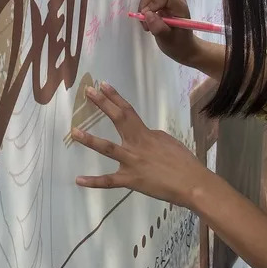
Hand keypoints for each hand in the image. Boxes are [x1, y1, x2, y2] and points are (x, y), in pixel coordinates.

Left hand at [72, 83, 210, 207]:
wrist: (192, 183)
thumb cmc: (184, 162)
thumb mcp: (168, 142)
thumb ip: (152, 137)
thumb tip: (142, 134)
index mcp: (147, 133)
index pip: (128, 110)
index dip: (115, 97)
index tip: (103, 84)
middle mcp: (137, 144)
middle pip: (118, 119)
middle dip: (103, 104)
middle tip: (88, 91)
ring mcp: (132, 162)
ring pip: (108, 148)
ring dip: (90, 140)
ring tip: (74, 132)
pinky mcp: (131, 180)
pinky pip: (109, 181)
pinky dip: (93, 182)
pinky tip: (78, 180)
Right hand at [137, 0, 201, 67]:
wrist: (183, 46)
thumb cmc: (179, 44)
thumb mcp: (168, 40)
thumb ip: (158, 27)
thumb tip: (147, 14)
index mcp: (180, 6)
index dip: (152, 3)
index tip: (147, 17)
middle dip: (145, 7)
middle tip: (146, 24)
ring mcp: (168, 1)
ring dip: (144, 10)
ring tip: (148, 26)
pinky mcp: (163, 4)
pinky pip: (149, 2)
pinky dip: (145, 12)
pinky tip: (149, 23)